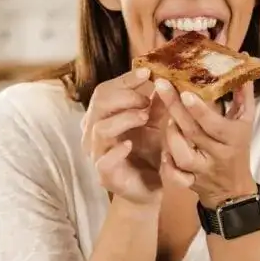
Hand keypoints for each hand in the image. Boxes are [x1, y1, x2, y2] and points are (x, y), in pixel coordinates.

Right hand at [82, 68, 164, 204]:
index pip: (106, 90)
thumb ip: (157, 103)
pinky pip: (104, 160)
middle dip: (124, 96)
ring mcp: (98, 153)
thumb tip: (164, 77)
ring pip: (100, 128)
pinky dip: (116, 150)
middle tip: (146, 99)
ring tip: (144, 117)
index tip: (147, 72)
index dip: (125, 79)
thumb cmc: (148, 152)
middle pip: (99, 103)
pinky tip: (130, 144)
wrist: (149, 188)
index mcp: (104, 116)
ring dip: (124, 118)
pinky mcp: (105, 175)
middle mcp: (95, 132)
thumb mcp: (156, 123)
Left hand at [156, 80, 256, 208]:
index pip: (214, 124)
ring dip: (171, 136)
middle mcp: (217, 154)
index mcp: (232, 138)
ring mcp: (202, 170)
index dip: (199, 110)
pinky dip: (167, 165)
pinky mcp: (190, 182)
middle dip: (175, 108)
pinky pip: (175, 177)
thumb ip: (242, 94)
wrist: (233, 189)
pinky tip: (163, 151)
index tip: (184, 92)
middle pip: (194, 133)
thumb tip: (243, 62)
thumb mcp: (245, 121)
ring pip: (182, 156)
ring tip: (167, 118)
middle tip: (161, 86)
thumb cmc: (238, 147)